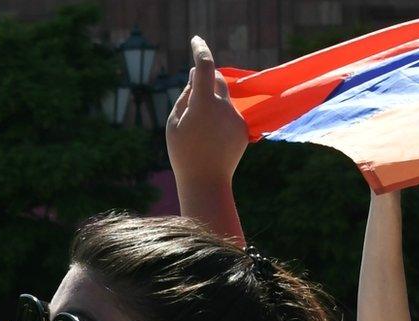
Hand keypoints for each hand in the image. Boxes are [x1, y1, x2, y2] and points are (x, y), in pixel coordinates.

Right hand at [166, 36, 247, 187]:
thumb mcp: (175, 121)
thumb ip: (186, 95)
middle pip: (217, 80)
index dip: (201, 50)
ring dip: (211, 103)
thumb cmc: (183, 151)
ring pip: (223, 99)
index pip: (205, 67)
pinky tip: (211, 139)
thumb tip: (196, 77)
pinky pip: (230, 115)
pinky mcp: (243, 129)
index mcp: (203, 104)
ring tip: (200, 129)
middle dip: (205, 79)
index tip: (196, 41)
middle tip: (192, 93)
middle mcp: (224, 107)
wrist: (207, 180)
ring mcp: (236, 118)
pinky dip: (220, 119)